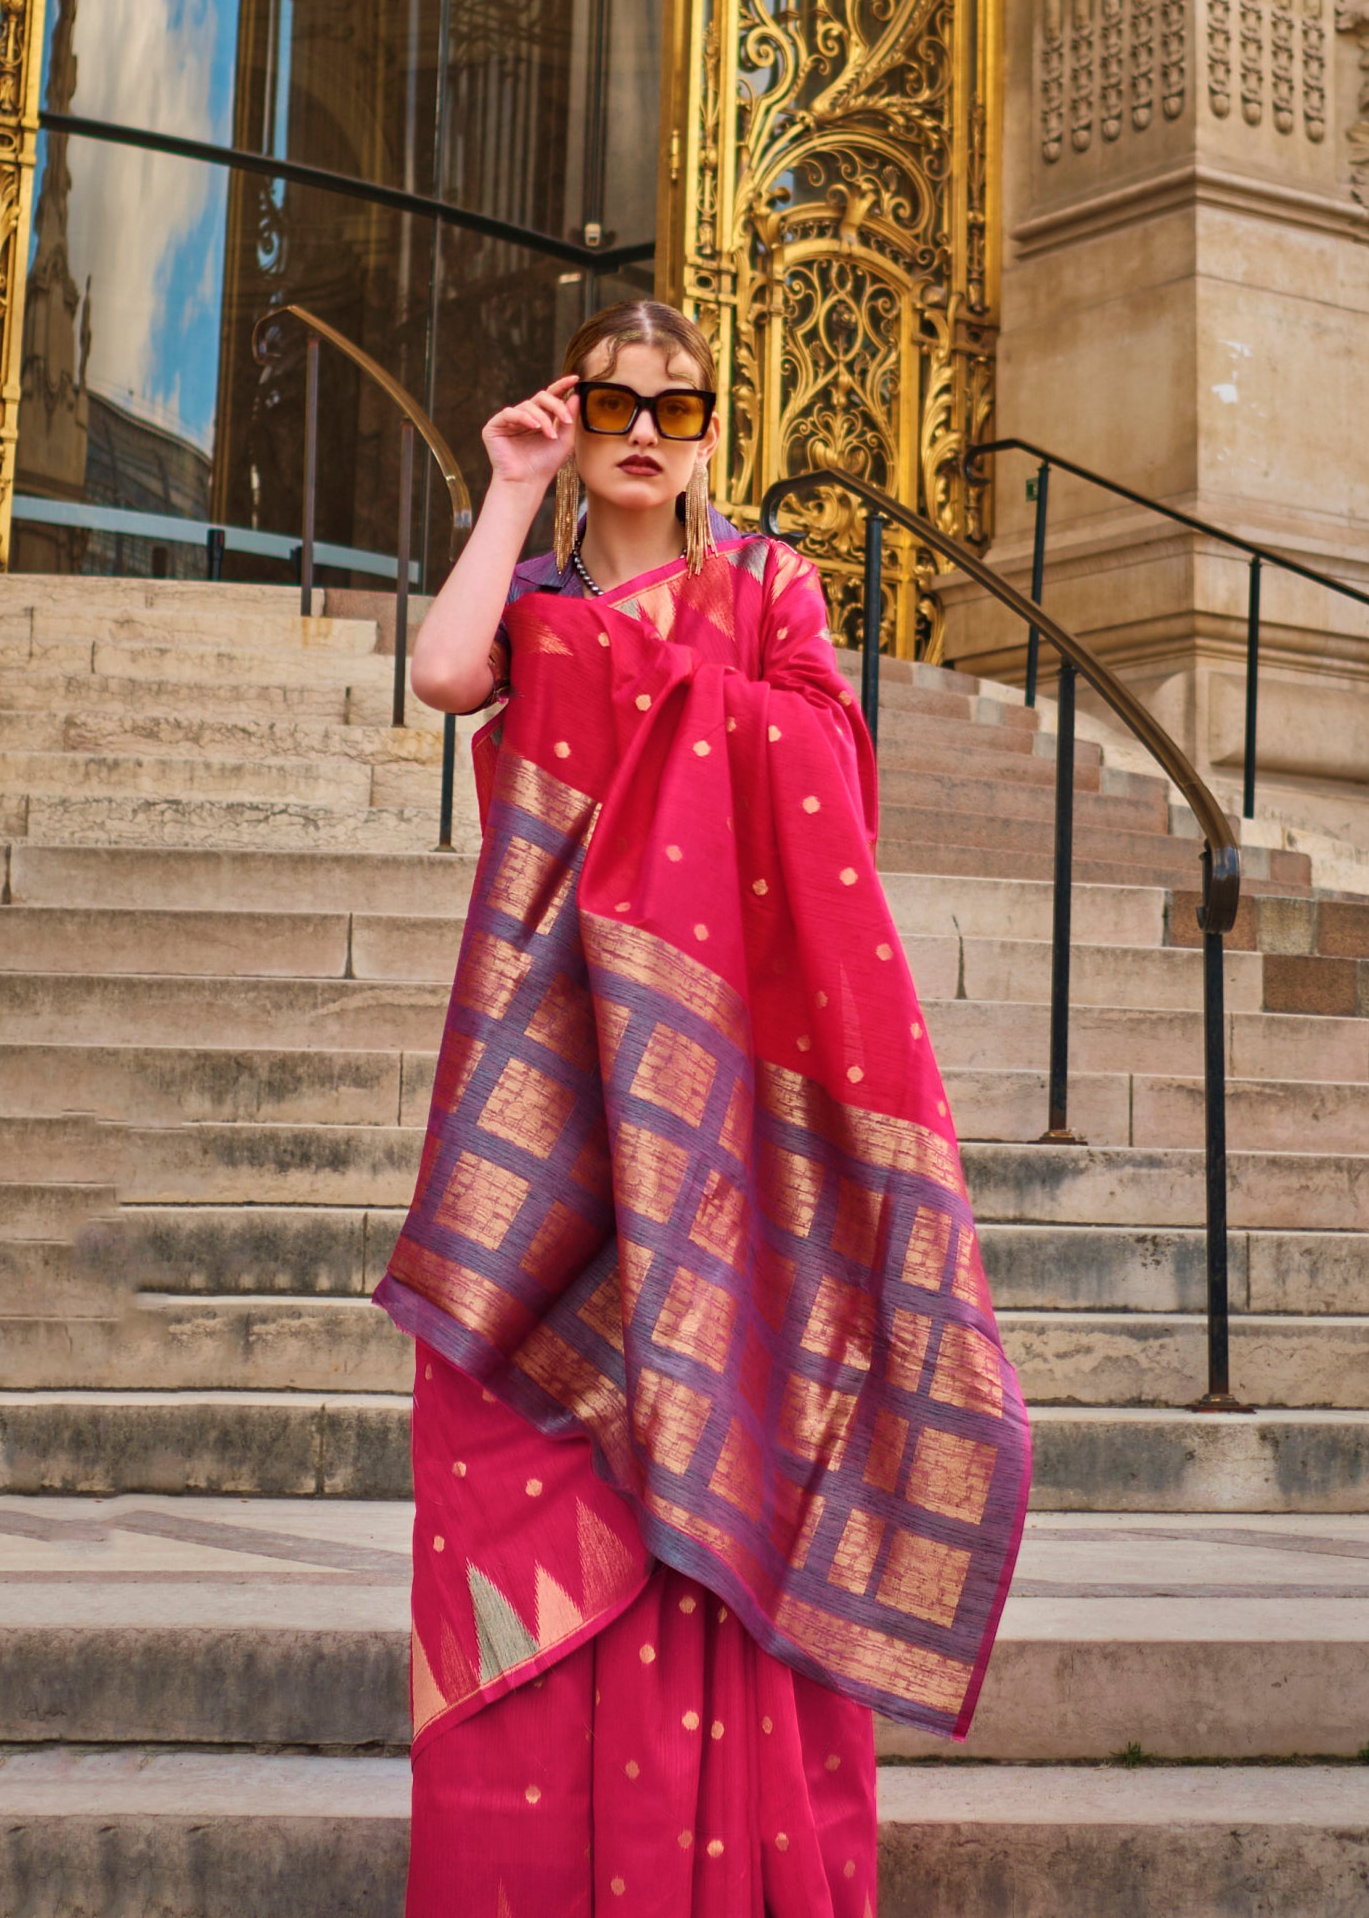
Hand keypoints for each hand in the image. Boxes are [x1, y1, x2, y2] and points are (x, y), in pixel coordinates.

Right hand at [482, 374, 578, 491]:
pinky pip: (509, 413)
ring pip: (528, 405)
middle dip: (556, 406)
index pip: (550, 396)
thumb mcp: (564, 441)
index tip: (575, 379)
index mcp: (540, 418)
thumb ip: (569, 418)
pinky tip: (534, 427)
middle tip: (566, 420)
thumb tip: (576, 395)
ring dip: (543, 418)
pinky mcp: (494, 426)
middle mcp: (524, 416)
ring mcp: (509, 420)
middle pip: (541, 397)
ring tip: (550, 435)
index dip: (562, 386)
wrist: (526, 483)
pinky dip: (523, 418)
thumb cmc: (545, 465)